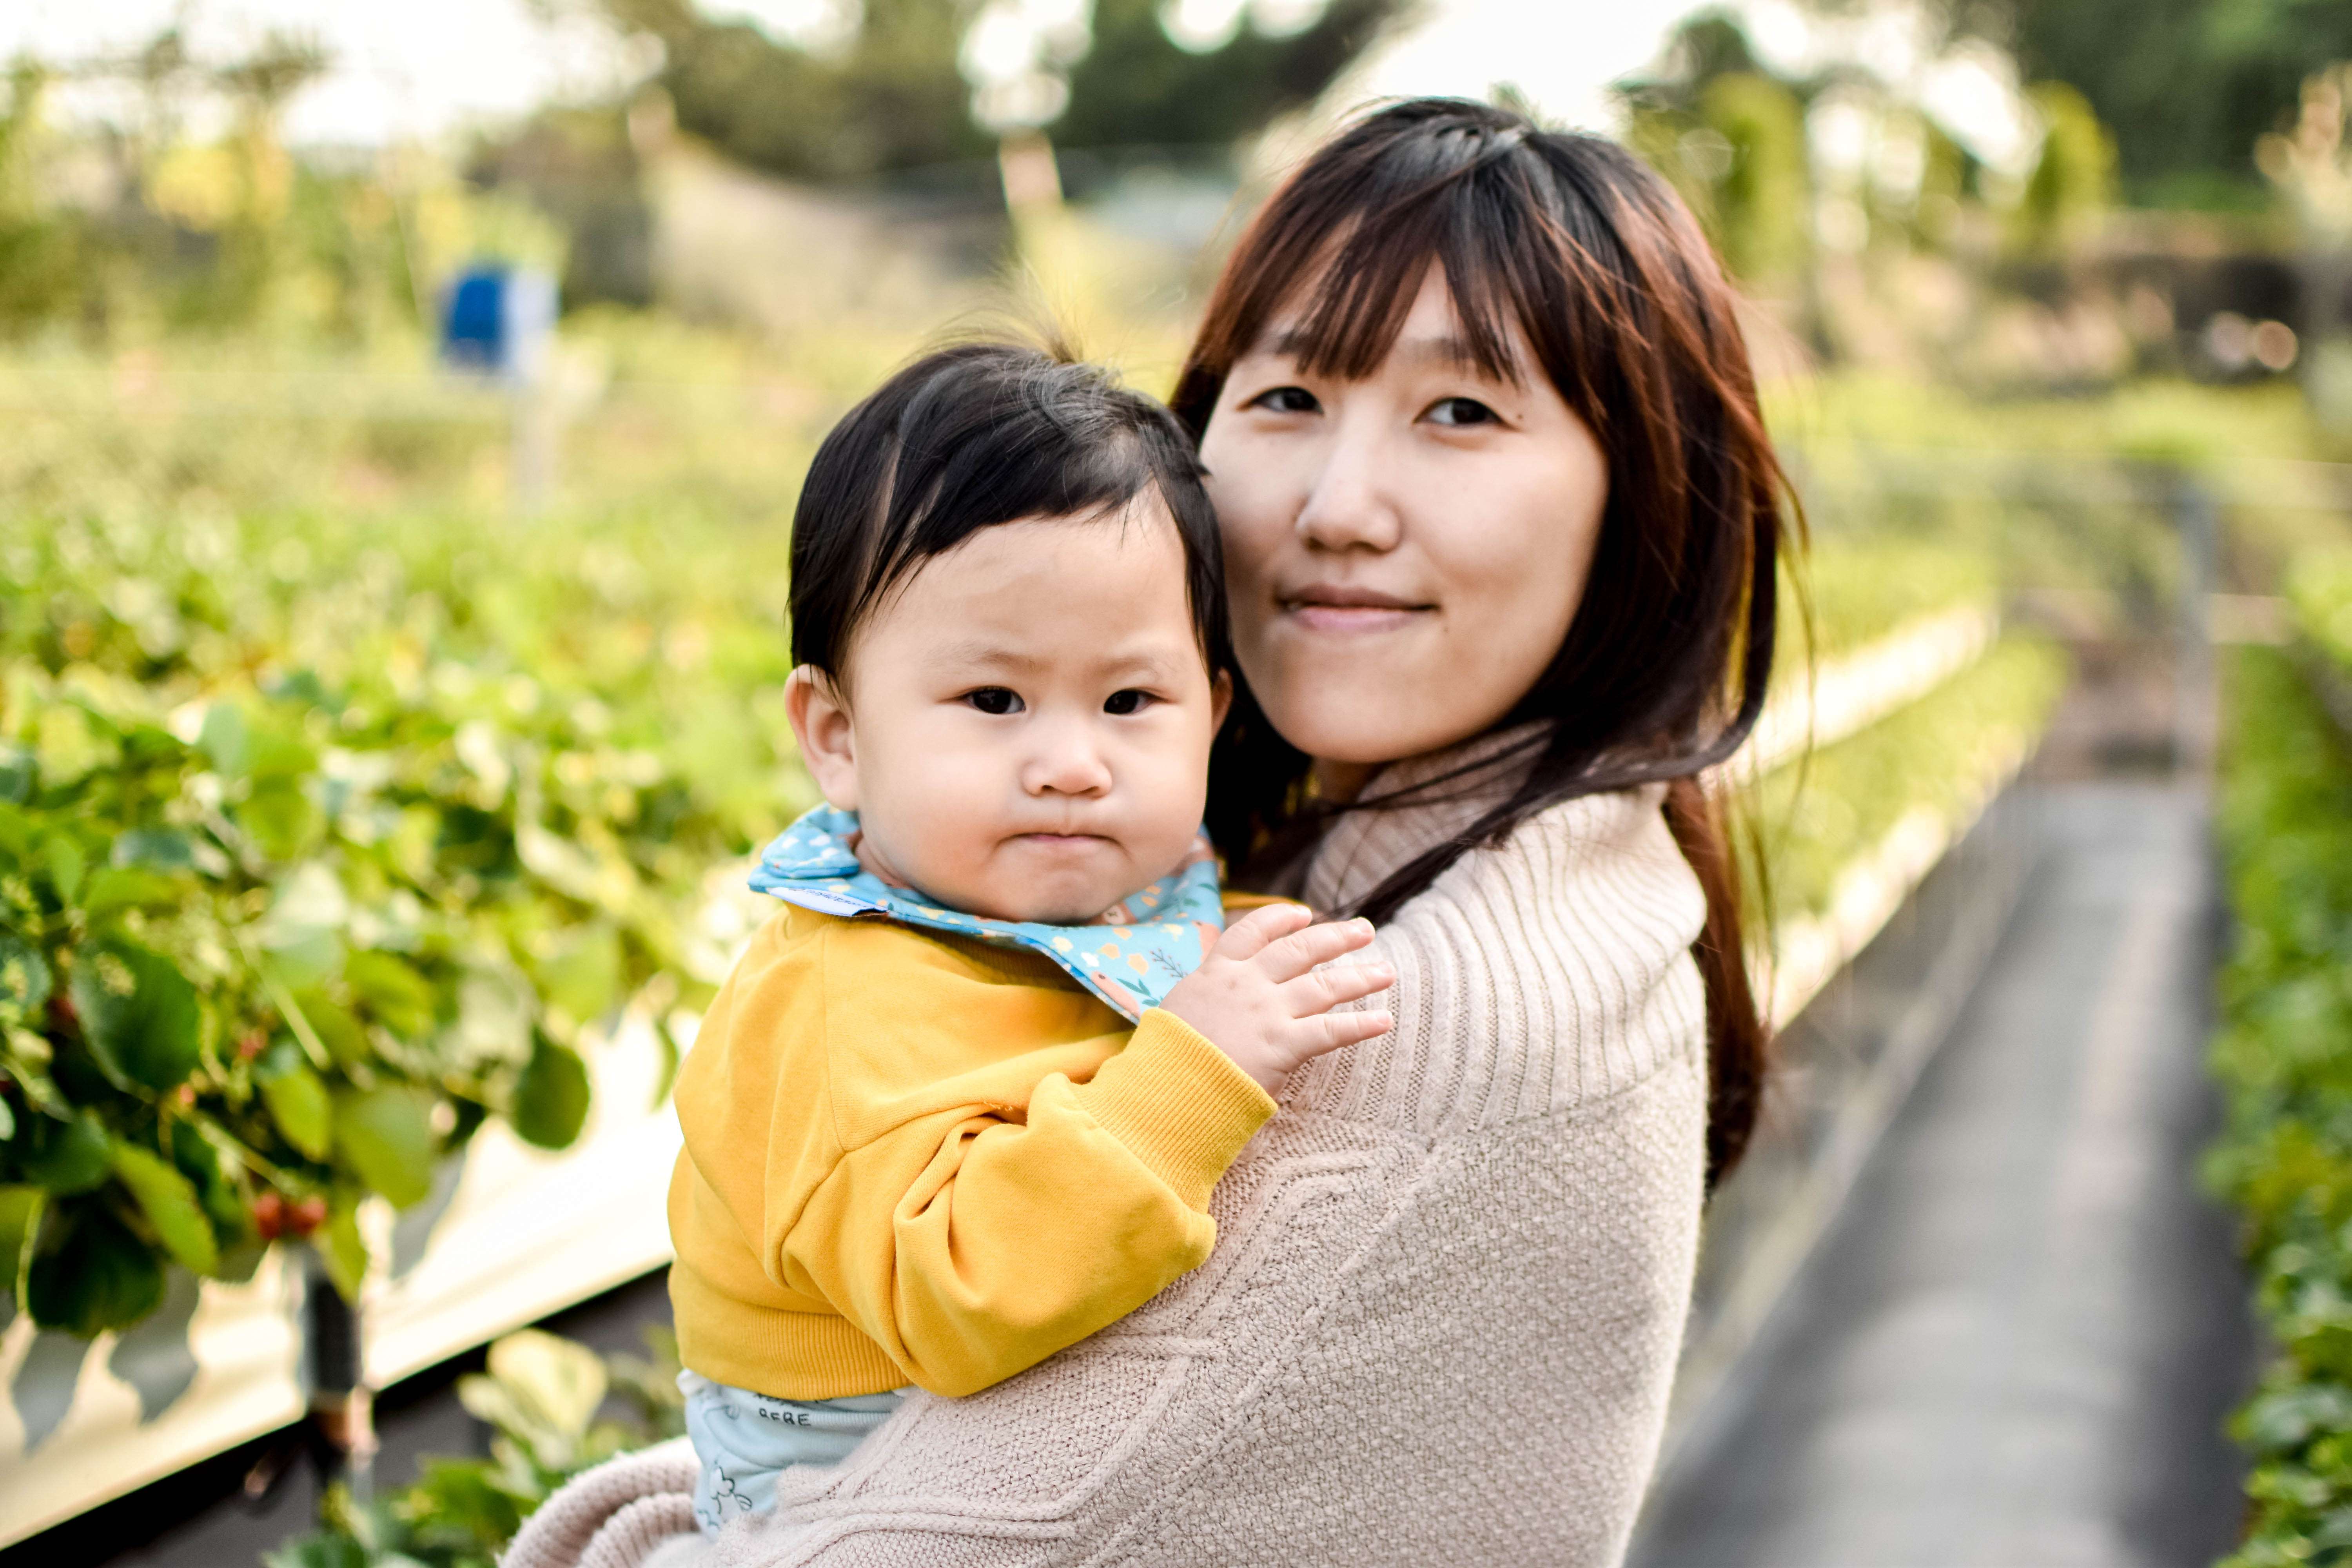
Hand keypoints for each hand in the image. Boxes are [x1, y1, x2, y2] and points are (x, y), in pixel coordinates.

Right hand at [1160, 904, 1393, 1092]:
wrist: (1164, 1088)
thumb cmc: (1165, 1057)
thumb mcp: (1177, 1011)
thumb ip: (1204, 998)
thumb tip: (1213, 1000)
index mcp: (1216, 972)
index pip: (1252, 931)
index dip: (1280, 919)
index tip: (1303, 915)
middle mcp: (1246, 984)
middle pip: (1300, 950)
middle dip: (1335, 937)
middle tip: (1364, 930)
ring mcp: (1267, 1012)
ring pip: (1323, 985)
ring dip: (1359, 977)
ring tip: (1386, 971)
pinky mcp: (1284, 1045)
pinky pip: (1331, 1031)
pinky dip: (1361, 1026)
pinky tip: (1385, 1021)